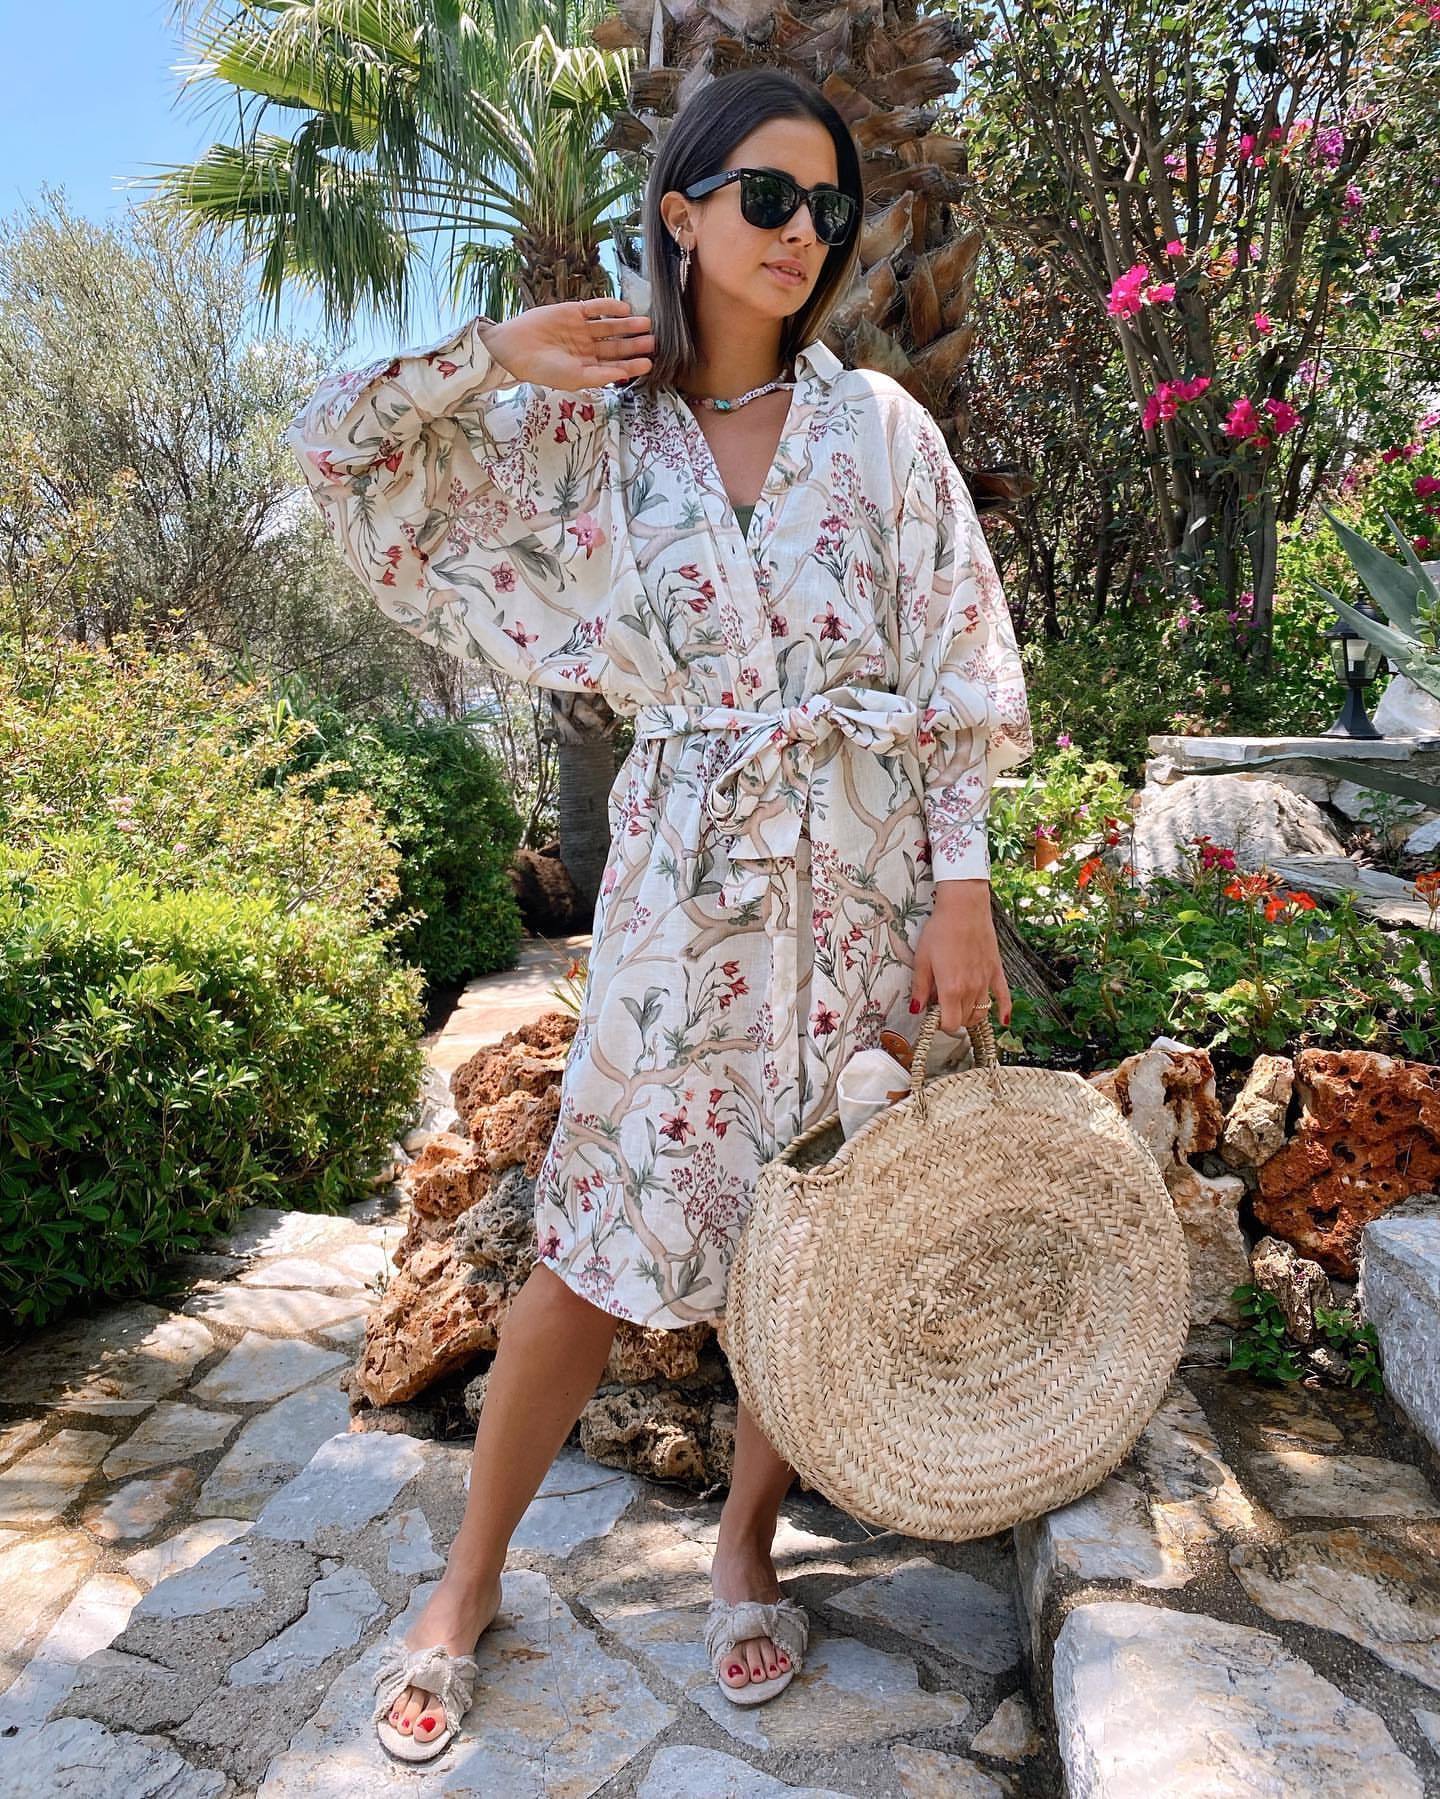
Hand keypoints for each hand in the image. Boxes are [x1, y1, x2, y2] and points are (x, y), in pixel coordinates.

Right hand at [478, 298, 653, 391]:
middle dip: (634, 344)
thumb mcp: (575, 377)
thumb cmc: (543, 369)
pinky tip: (624, 308)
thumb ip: (600, 376)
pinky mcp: (573, 312)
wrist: (515, 348)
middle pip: (616, 345)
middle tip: (653, 341)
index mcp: (587, 367)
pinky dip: (610, 307)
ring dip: (627, 325)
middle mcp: (587, 348)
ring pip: (610, 326)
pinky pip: (596, 308)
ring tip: (646, 324)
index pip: (615, 365)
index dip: (632, 364)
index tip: (649, 363)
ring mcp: (581, 329)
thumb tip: (625, 375)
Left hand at [908, 880, 1010, 1034]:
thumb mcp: (922, 959)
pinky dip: (1003, 1011)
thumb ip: (920, 988)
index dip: (940, 1024)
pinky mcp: (996, 971)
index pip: (950, 1024)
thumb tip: (915, 1009)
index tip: (932, 1015)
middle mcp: (971, 989)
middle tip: (941, 1005)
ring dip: (970, 1015)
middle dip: (952, 1017)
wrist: (964, 908)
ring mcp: (986, 981)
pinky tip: (1003, 1020)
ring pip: (981, 1013)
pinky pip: (1004, 997)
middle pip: (965, 1020)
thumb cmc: (941, 930)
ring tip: (959, 1006)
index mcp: (951, 988)